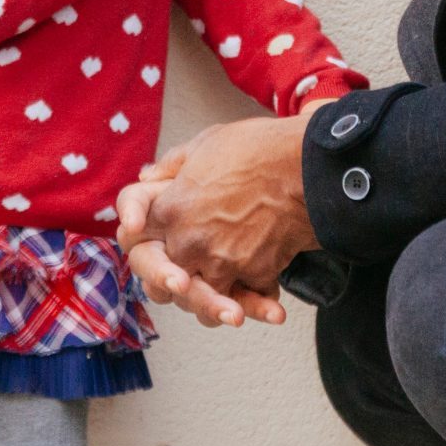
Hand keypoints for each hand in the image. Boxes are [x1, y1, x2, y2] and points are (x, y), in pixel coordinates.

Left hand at [120, 139, 286, 326]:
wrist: (309, 165)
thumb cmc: (258, 148)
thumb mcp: (205, 143)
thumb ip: (171, 165)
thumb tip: (148, 176)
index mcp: (170, 210)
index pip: (135, 243)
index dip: (144, 247)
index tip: (155, 246)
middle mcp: (189, 243)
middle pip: (166, 282)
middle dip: (177, 283)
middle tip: (190, 280)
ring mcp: (222, 263)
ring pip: (205, 302)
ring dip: (216, 301)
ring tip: (229, 296)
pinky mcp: (256, 275)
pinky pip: (248, 298)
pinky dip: (256, 300)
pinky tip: (264, 296)